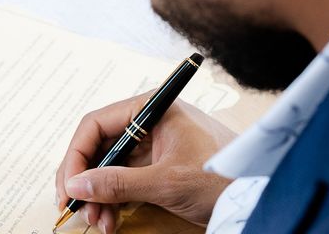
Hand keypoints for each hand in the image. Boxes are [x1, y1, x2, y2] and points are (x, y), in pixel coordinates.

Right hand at [56, 96, 235, 232]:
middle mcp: (147, 120)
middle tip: (78, 209)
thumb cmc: (223, 178)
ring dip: (98, 193)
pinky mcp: (157, 162)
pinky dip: (113, 197)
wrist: (261, 195)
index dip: (76, 156)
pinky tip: (110, 218)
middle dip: (86, 179)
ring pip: (108, 163)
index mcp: (151, 108)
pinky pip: (123, 176)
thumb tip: (75, 186)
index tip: (68, 187)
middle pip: (99, 144)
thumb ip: (118, 184)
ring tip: (99, 221)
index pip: (96, 123)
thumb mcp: (168, 183)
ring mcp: (152, 141)